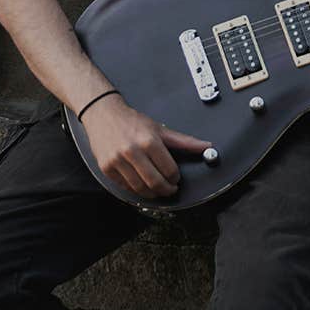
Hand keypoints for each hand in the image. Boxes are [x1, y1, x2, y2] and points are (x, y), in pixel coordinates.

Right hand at [80, 94, 211, 197]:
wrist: (103, 115)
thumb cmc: (133, 122)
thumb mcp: (160, 128)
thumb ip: (184, 141)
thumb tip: (207, 146)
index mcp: (149, 141)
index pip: (169, 169)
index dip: (175, 177)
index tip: (176, 178)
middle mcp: (132, 151)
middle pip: (155, 182)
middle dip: (166, 190)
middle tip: (170, 189)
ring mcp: (117, 161)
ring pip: (139, 188)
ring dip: (152, 194)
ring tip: (157, 189)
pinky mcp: (106, 168)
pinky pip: (125, 187)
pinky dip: (136, 190)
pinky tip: (141, 185)